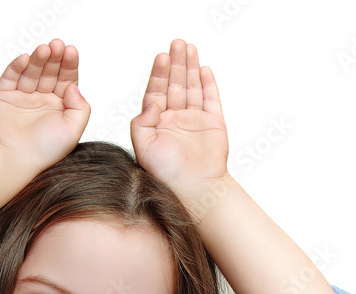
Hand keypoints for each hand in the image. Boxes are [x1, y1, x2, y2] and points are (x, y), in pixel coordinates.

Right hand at [0, 39, 89, 170]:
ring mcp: (21, 98)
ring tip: (44, 49)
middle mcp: (41, 101)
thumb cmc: (46, 149)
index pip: (66, 80)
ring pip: (31, 72)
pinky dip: (17, 66)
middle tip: (58, 45)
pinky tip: (26, 59)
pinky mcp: (2, 97)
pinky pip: (10, 77)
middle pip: (49, 72)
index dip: (69, 64)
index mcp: (59, 108)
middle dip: (54, 58)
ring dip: (38, 59)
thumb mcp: (74, 129)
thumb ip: (80, 106)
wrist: (15, 159)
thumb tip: (73, 85)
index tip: (71, 51)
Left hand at [131, 39, 228, 197]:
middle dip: (176, 63)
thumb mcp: (143, 148)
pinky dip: (208, 83)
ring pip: (192, 87)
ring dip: (190, 68)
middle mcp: (175, 118)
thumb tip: (150, 103)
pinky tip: (203, 68)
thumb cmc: (167, 173)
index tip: (161, 56)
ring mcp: (195, 120)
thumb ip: (141, 123)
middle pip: (174, 84)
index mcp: (157, 123)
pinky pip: (211, 99)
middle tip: (177, 43)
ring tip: (189, 47)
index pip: (156, 92)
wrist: (196, 188)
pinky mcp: (213, 123)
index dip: (158, 73)